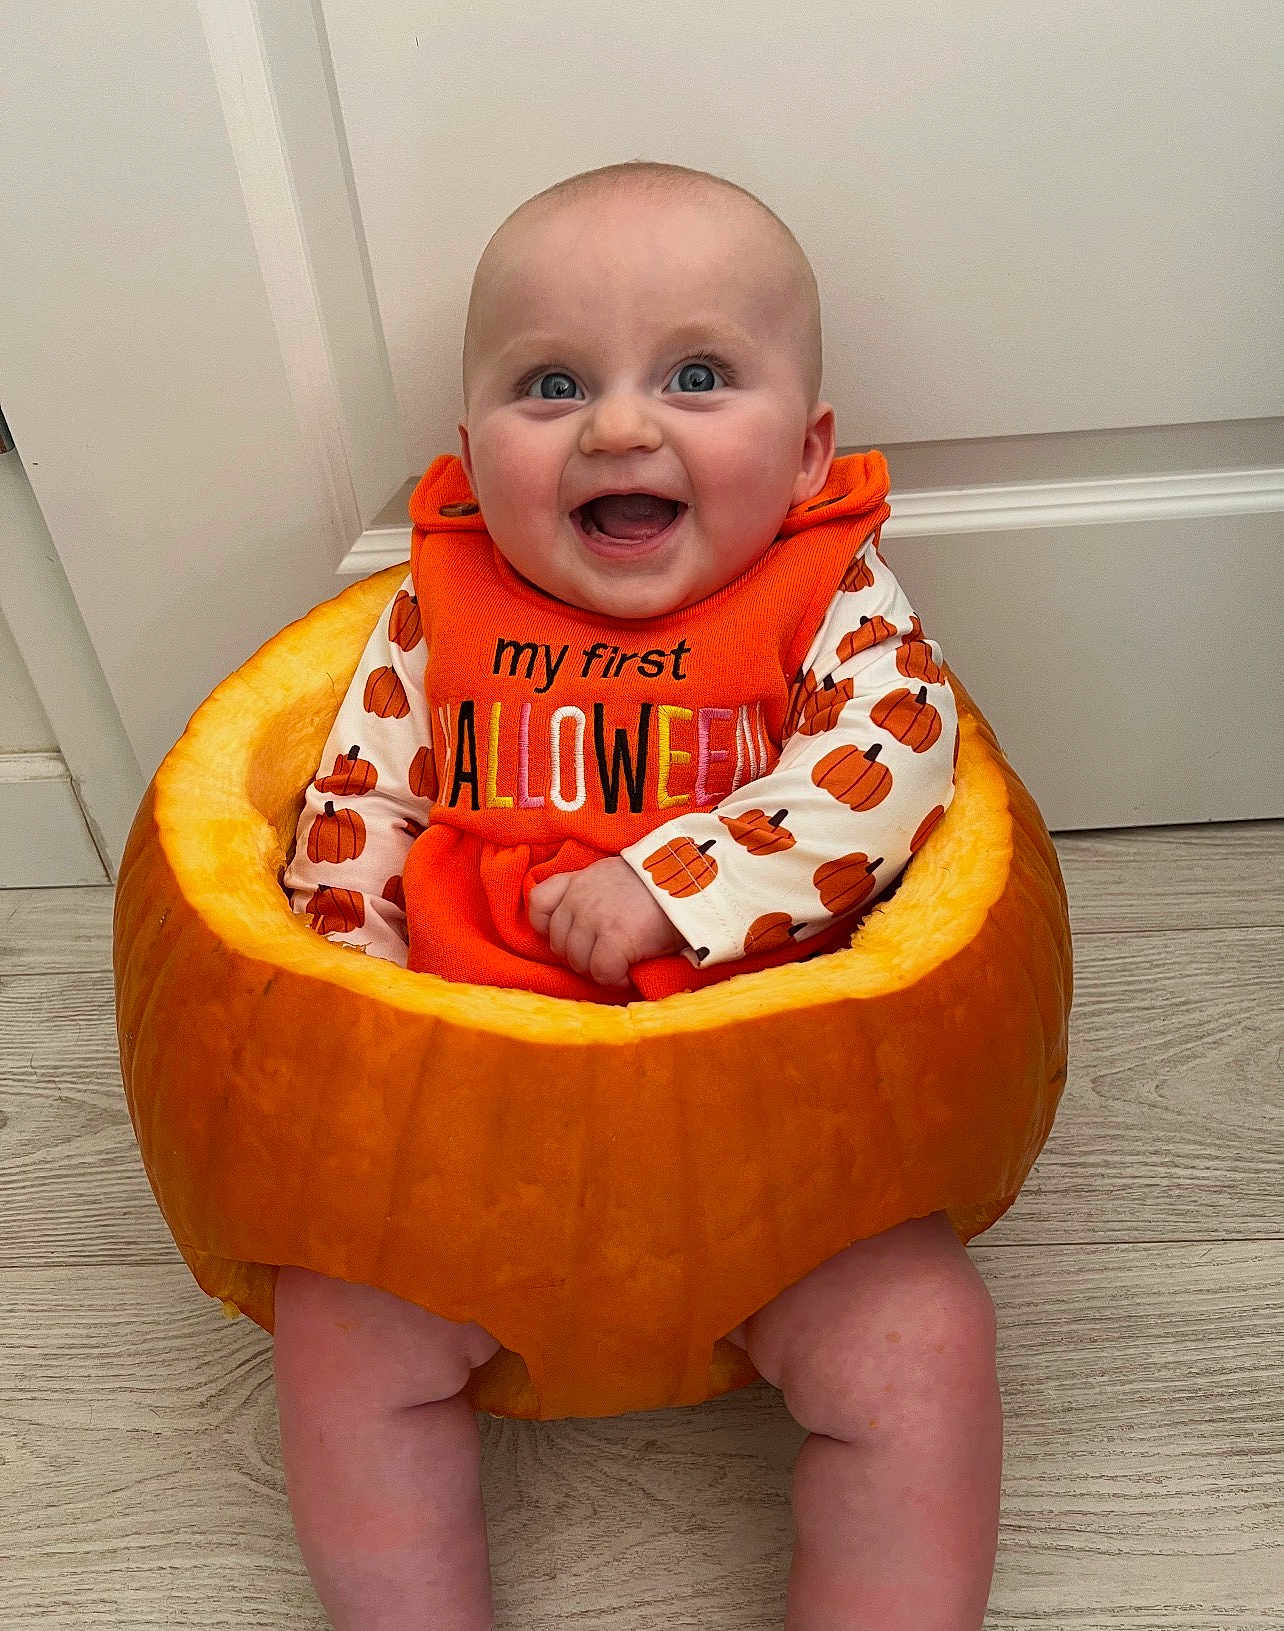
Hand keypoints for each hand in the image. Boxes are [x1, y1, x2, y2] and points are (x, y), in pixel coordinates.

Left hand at [528, 856, 686, 987]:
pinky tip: (629, 973)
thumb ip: (592, 894)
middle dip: (580, 956)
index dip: (550, 928)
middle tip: (606, 957)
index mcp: (579, 879)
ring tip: (620, 965)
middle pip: (558, 943)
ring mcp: (594, 917)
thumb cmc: (661, 885)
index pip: (539, 903)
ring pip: (577, 962)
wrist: (693, 882)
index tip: (576, 936)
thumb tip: (584, 931)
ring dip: (597, 971)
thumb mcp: (615, 875)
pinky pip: (601, 972)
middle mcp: (580, 897)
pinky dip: (614, 979)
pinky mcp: (614, 938)